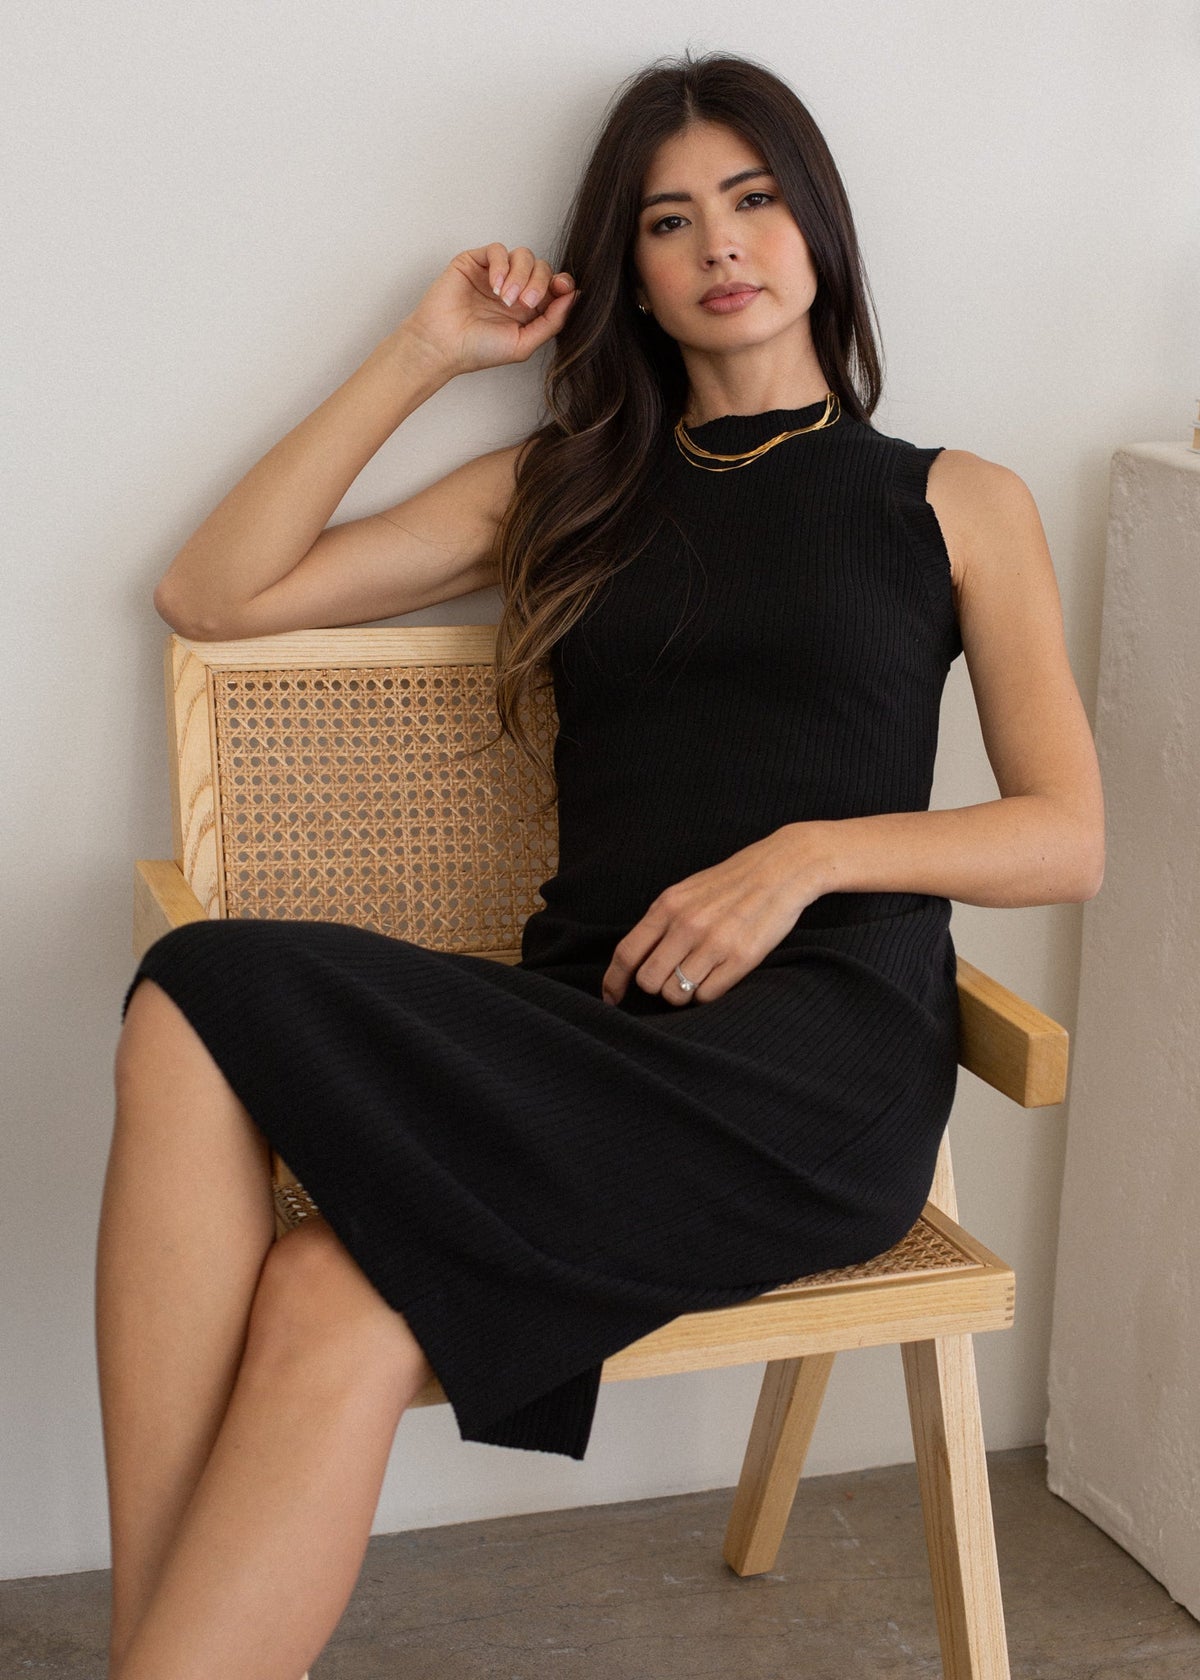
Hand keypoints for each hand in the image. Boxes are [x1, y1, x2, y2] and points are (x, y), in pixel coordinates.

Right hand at [400, 243, 578, 377]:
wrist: (443, 345)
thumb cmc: (478, 350)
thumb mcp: (524, 343)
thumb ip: (552, 321)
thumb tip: (575, 296)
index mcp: (528, 308)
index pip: (554, 285)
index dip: (562, 283)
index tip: (562, 288)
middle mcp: (514, 288)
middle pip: (542, 268)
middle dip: (539, 283)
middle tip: (525, 303)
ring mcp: (495, 274)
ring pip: (523, 255)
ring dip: (520, 275)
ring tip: (505, 299)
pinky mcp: (475, 262)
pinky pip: (498, 250)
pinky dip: (500, 266)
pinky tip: (494, 287)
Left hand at [600, 825, 830, 1007]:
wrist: (782, 870)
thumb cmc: (730, 883)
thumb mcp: (686, 892)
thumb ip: (661, 922)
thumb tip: (634, 960)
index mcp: (668, 906)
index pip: (627, 953)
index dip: (614, 982)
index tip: (611, 999)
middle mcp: (687, 925)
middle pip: (648, 980)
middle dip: (655, 988)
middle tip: (671, 981)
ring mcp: (714, 942)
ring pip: (676, 994)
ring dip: (683, 994)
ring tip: (698, 976)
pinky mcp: (741, 958)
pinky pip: (707, 996)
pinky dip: (707, 994)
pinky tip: (718, 976)